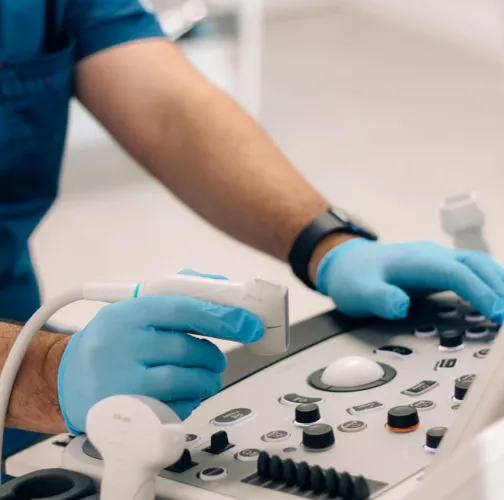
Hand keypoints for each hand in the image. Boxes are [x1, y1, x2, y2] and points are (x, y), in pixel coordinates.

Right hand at [57, 270, 263, 433]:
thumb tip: (224, 290)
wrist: (68, 380)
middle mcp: (120, 347)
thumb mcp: (135, 310)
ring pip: (185, 381)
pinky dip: (191, 401)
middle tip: (217, 359)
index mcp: (125, 314)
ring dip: (206, 380)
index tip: (247, 323)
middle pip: (187, 349)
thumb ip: (178, 297)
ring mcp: (121, 384)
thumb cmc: (112, 342)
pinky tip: (184, 394)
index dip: (220, 316)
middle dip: (213, 355)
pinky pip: (175, 409)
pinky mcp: (127, 416)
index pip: (181, 309)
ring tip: (205, 377)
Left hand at [316, 239, 503, 321]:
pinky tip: (497, 300)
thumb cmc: (353, 277)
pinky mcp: (437, 270)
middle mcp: (431, 256)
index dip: (479, 291)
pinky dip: (488, 284)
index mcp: (415, 260)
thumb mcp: (358, 291)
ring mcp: (436, 261)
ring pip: (477, 265)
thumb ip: (378, 298)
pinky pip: (470, 273)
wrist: (345, 263)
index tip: (496, 313)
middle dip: (499, 286)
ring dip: (498, 284)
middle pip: (476, 263)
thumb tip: (400, 305)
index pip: (456, 272)